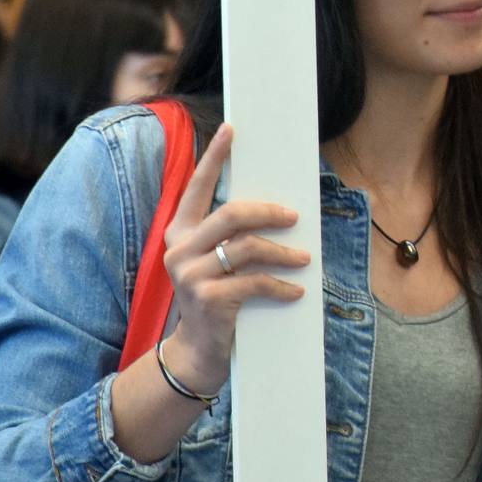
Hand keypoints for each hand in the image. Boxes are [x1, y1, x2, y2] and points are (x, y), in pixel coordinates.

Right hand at [160, 124, 307, 393]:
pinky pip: (255, 282)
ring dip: (283, 253)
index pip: (196, 187)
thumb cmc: (216, 297)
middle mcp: (178, 248)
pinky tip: (296, 290)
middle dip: (269, 212)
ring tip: (303, 259)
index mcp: (179, 232)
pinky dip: (281, 285)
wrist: (199, 351)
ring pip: (248, 248)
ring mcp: (190, 274)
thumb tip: (276, 207)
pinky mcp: (207, 298)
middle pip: (232, 214)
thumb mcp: (215, 262)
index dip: (213, 157)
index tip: (231, 129)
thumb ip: (230, 236)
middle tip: (294, 216)